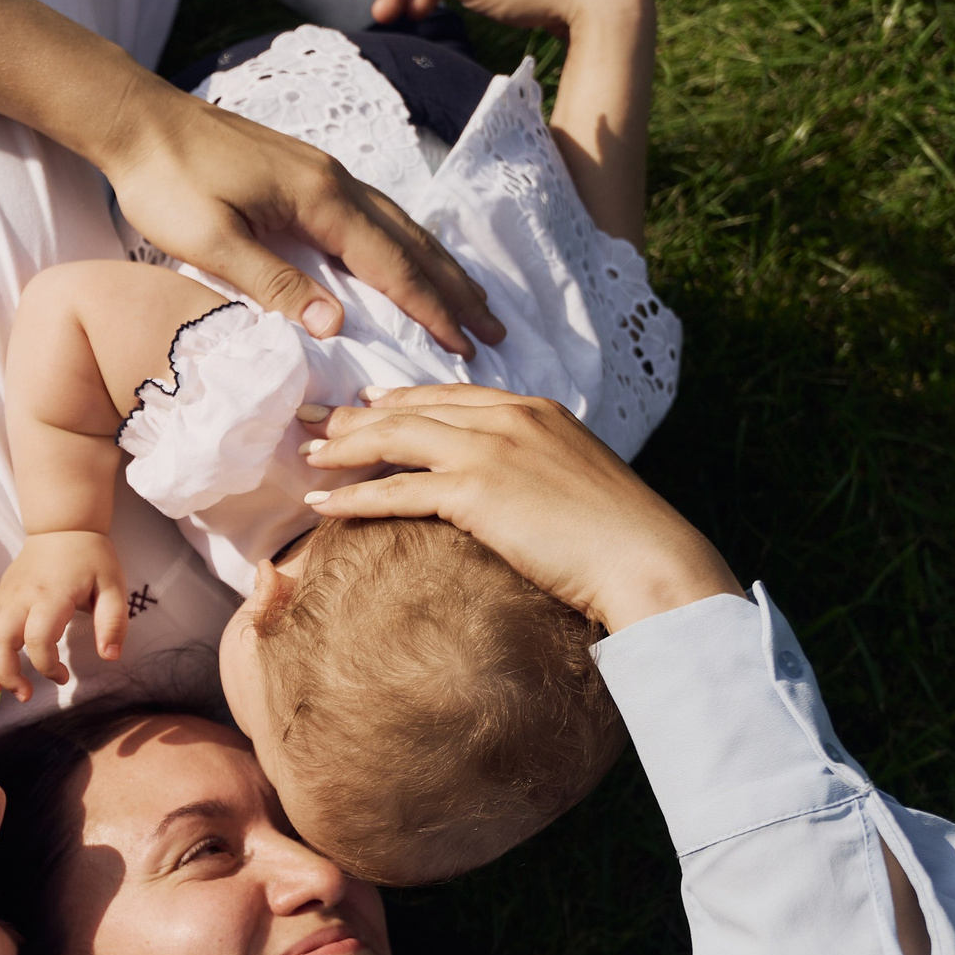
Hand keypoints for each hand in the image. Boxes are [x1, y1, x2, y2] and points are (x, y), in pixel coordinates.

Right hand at [0, 533, 129, 700]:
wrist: (62, 528)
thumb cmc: (91, 559)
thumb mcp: (113, 587)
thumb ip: (113, 623)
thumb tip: (109, 656)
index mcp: (52, 595)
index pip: (38, 638)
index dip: (47, 665)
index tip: (63, 676)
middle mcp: (22, 597)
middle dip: (7, 674)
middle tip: (25, 695)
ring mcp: (5, 597)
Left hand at [99, 86, 505, 355]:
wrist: (140, 120)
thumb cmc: (166, 181)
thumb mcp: (211, 241)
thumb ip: (272, 282)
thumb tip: (333, 326)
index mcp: (319, 199)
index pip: (390, 264)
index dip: (430, 308)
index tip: (464, 345)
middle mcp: (335, 181)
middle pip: (410, 242)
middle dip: (454, 289)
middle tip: (493, 330)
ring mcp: (323, 173)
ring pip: (397, 224)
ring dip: (436, 265)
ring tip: (469, 298)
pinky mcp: (306, 173)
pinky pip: (373, 215)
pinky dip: (403, 244)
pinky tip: (406, 257)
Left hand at [302, 384, 739, 630]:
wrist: (647, 558)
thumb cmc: (619, 536)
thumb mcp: (576, 481)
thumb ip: (537, 469)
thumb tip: (512, 489)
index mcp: (535, 409)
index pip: (450, 395)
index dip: (400, 398)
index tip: (363, 404)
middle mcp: (509, 417)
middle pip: (413, 408)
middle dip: (356, 416)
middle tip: (312, 421)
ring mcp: (491, 449)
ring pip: (396, 438)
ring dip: (344, 448)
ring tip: (307, 456)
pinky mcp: (476, 490)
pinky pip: (397, 489)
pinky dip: (353, 495)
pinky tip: (321, 503)